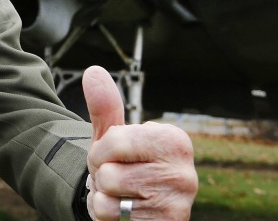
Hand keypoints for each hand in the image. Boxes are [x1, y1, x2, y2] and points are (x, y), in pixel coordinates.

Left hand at [83, 66, 196, 219]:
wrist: (137, 210)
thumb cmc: (124, 166)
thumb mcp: (111, 136)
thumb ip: (104, 106)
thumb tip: (93, 71)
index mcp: (174, 140)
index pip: (115, 140)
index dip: (101, 151)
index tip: (115, 156)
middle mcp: (185, 172)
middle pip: (109, 173)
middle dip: (102, 176)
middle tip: (119, 179)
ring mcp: (179, 204)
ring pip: (109, 198)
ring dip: (104, 198)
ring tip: (121, 195)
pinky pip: (111, 218)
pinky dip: (107, 216)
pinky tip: (125, 213)